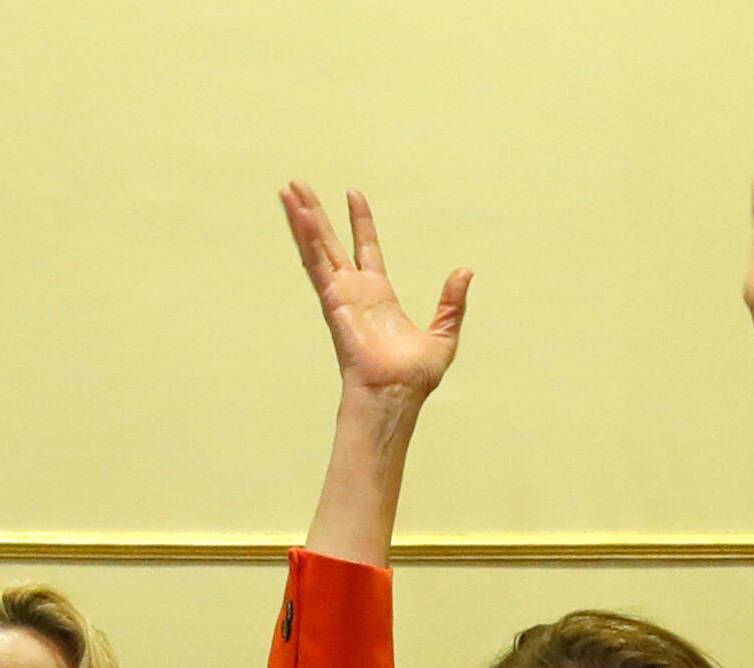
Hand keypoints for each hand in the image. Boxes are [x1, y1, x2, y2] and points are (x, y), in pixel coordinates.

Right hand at [282, 183, 468, 407]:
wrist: (397, 395)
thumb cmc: (415, 377)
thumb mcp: (444, 334)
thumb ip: (452, 303)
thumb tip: (465, 272)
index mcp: (378, 295)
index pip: (366, 248)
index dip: (360, 222)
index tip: (353, 194)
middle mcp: (355, 291)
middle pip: (331, 242)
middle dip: (316, 214)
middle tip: (299, 185)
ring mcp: (341, 295)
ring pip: (317, 248)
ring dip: (303, 219)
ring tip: (288, 190)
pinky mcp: (333, 302)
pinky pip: (317, 264)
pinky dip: (307, 240)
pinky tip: (299, 216)